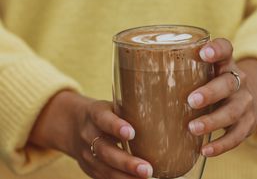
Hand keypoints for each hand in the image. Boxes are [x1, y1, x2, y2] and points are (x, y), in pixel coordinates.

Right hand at [29, 91, 152, 178]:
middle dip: (126, 162)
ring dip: (125, 177)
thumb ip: (129, 110)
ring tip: (145, 178)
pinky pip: (104, 177)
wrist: (73, 125)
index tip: (131, 133)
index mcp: (95, 114)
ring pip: (104, 169)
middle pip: (105, 151)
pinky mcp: (89, 168)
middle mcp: (89, 134)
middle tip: (146, 169)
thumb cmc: (104, 114)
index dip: (116, 126)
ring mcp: (87, 154)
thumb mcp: (111, 106)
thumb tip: (163, 113)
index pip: (104, 119)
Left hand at [187, 38, 256, 156]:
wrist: (248, 97)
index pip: (226, 49)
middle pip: (228, 83)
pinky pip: (237, 136)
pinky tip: (205, 150)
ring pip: (232, 111)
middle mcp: (239, 80)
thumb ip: (182, 73)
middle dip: (210, 92)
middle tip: (191, 100)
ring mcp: (245, 102)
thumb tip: (137, 84)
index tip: (204, 52)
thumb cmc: (213, 82)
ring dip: (212, 121)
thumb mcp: (205, 72)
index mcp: (225, 64)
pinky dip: (222, 145)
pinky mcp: (248, 123)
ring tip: (192, 128)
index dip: (217, 49)